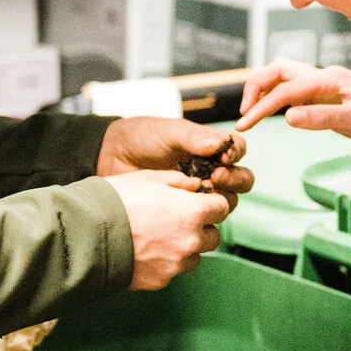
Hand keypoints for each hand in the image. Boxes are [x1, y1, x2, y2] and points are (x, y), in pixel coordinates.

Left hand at [97, 117, 253, 201]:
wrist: (109, 157)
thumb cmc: (140, 138)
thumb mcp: (167, 132)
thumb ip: (193, 137)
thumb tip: (219, 145)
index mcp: (210, 147)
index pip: (238, 150)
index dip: (236, 155)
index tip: (222, 157)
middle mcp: (211, 170)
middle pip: (241, 180)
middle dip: (234, 180)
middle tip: (216, 178)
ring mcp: (198, 192)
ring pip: (226, 202)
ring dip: (220, 199)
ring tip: (199, 193)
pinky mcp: (184, 212)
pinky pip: (203, 218)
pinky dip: (200, 216)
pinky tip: (185, 210)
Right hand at [104, 170, 232, 288]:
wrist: (87, 234)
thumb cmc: (116, 201)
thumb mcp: (148, 178)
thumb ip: (178, 182)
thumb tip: (194, 186)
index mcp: (193, 211)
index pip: (222, 208)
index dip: (210, 203)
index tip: (199, 201)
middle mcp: (191, 240)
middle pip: (213, 236)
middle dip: (201, 228)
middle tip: (177, 220)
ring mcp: (176, 263)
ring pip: (194, 256)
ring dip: (185, 248)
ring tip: (159, 238)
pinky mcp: (161, 280)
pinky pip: (172, 271)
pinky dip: (165, 263)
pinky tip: (144, 251)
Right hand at [234, 60, 350, 149]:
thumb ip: (320, 117)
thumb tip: (286, 116)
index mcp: (329, 80)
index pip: (284, 91)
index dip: (259, 107)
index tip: (243, 126)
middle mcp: (326, 78)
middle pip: (279, 71)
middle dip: (256, 87)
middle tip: (243, 114)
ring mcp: (330, 87)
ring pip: (289, 79)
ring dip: (267, 91)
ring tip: (253, 113)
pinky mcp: (335, 98)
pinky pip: (301, 92)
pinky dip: (283, 99)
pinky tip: (280, 115)